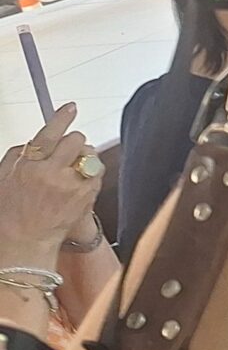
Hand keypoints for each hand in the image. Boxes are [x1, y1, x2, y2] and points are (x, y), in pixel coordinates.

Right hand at [0, 104, 100, 263]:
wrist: (24, 241)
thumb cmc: (10, 212)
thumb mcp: (3, 179)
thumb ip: (18, 156)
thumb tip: (34, 140)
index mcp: (28, 167)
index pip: (49, 134)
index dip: (61, 118)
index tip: (70, 108)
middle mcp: (50, 174)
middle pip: (75, 140)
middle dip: (72, 143)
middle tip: (65, 153)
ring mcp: (70, 186)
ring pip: (89, 155)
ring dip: (83, 158)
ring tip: (71, 171)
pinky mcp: (85, 196)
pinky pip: (96, 173)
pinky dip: (90, 174)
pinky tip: (77, 183)